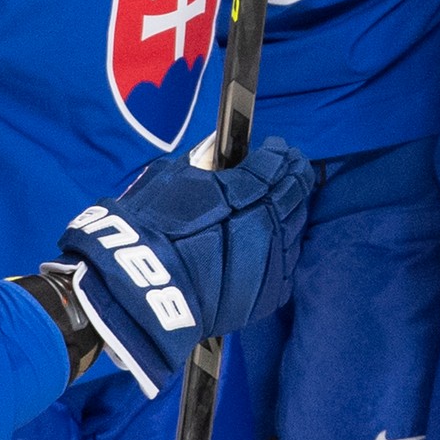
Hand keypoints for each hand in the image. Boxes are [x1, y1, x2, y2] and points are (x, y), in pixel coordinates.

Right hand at [49, 136, 311, 395]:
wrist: (142, 290)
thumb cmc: (151, 228)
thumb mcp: (173, 179)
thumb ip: (204, 161)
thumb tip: (219, 147)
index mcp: (244, 192)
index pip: (276, 165)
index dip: (281, 154)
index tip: (278, 148)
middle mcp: (266, 224)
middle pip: (294, 194)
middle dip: (293, 177)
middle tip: (291, 167)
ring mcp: (272, 260)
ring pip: (296, 227)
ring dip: (293, 210)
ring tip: (285, 200)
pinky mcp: (270, 292)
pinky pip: (289, 262)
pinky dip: (286, 245)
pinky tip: (278, 237)